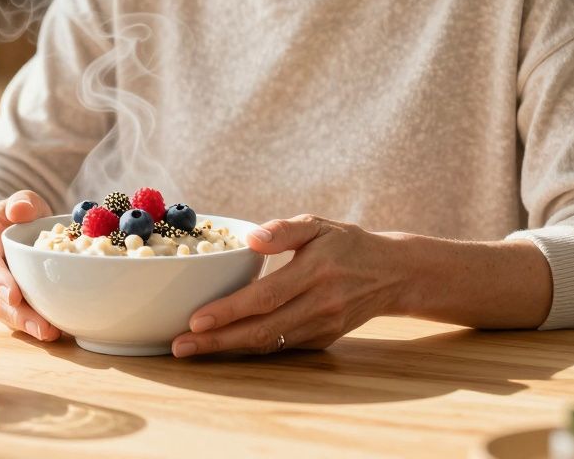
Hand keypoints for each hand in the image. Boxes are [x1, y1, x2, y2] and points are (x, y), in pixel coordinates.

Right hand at [0, 191, 61, 341]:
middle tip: (42, 327)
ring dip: (22, 324)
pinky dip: (23, 325)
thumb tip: (19, 211)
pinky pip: (3, 316)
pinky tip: (46, 331)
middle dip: (16, 313)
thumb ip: (24, 201)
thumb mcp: (23, 201)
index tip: (15, 296)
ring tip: (49, 333)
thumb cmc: (17, 217)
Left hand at [171, 215, 403, 356]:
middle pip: (261, 330)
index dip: (230, 310)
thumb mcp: (319, 224)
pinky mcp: (322, 340)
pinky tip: (222, 345)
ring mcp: (322, 327)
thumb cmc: (347, 243)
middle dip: (217, 341)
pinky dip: (249, 348)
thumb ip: (284, 230)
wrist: (393, 274)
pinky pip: (280, 346)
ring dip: (227, 349)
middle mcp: (319, 304)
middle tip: (180, 345)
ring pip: (269, 344)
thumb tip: (250, 238)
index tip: (196, 318)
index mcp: (315, 272)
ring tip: (191, 349)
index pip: (266, 296)